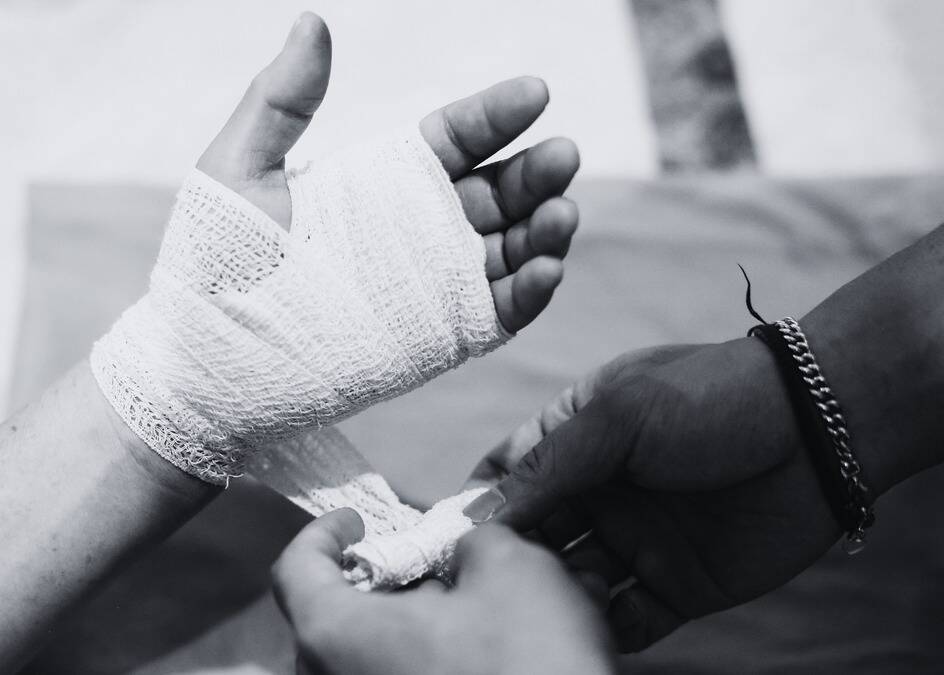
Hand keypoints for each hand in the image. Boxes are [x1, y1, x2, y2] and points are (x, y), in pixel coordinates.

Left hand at [196, 12, 579, 332]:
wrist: (202, 359)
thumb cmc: (215, 262)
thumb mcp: (240, 168)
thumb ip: (281, 100)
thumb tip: (312, 22)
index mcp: (383, 181)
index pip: (456, 138)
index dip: (496, 114)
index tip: (535, 91)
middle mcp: (418, 229)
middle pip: (497, 192)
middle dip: (536, 173)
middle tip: (563, 156)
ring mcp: (433, 284)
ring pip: (509, 250)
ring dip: (545, 231)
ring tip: (564, 214)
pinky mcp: (439, 337)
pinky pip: (497, 313)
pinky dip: (529, 294)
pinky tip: (546, 271)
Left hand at [272, 510, 613, 674]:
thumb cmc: (529, 667)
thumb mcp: (513, 573)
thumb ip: (478, 545)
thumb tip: (469, 555)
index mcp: (335, 634)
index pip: (296, 570)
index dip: (324, 535)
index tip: (357, 523)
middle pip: (335, 621)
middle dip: (386, 590)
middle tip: (434, 574)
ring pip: (366, 664)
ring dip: (410, 635)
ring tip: (474, 620)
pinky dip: (423, 670)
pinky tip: (479, 663)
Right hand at [465, 339, 848, 651]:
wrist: (823, 430)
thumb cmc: (713, 399)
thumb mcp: (617, 417)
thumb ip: (547, 466)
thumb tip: (477, 514)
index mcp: (576, 437)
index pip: (506, 475)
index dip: (472, 506)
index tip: (440, 540)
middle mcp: (600, 491)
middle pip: (531, 536)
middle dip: (503, 561)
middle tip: (476, 589)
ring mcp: (637, 539)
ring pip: (571, 581)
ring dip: (549, 597)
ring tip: (534, 609)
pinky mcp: (677, 583)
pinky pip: (626, 617)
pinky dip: (599, 630)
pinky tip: (578, 635)